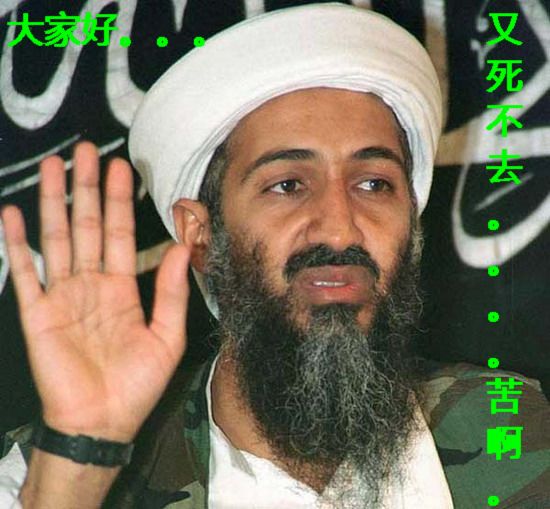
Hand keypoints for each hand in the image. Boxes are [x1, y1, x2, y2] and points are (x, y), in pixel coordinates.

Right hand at [1, 142, 195, 441]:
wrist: (103, 422)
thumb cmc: (137, 384)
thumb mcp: (167, 335)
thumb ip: (170, 291)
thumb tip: (181, 248)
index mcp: (122, 289)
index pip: (120, 233)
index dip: (121, 201)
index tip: (123, 168)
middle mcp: (91, 285)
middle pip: (87, 226)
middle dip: (88, 188)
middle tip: (88, 151)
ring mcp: (62, 296)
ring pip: (57, 238)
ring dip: (55, 202)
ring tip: (54, 167)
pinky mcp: (37, 313)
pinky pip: (25, 273)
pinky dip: (17, 244)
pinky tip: (12, 213)